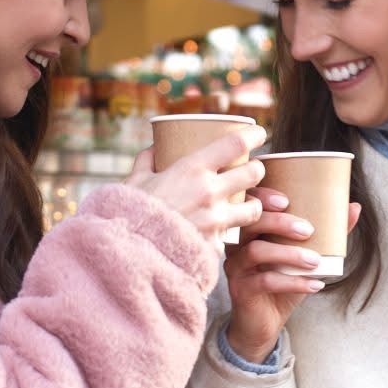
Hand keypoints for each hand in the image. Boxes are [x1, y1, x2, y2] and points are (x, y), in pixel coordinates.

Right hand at [126, 126, 266, 245]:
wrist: (128, 255)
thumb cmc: (129, 213)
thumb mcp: (135, 180)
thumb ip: (146, 161)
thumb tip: (153, 149)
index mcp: (192, 169)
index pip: (236, 144)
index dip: (253, 135)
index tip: (259, 133)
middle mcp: (210, 192)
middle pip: (254, 173)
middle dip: (256, 169)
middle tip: (252, 170)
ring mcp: (216, 221)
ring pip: (254, 208)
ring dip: (253, 203)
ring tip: (246, 204)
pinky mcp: (215, 246)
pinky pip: (232, 236)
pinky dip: (230, 233)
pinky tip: (225, 233)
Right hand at [224, 192, 362, 363]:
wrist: (264, 323)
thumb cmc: (282, 282)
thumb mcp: (305, 256)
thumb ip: (327, 233)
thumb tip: (354, 207)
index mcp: (249, 229)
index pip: (247, 203)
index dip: (263, 196)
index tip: (287, 200)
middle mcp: (236, 245)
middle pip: (250, 223)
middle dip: (279, 222)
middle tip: (308, 230)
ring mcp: (236, 267)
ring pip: (256, 252)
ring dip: (290, 254)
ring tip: (316, 261)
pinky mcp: (241, 290)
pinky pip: (265, 281)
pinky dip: (293, 282)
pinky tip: (314, 285)